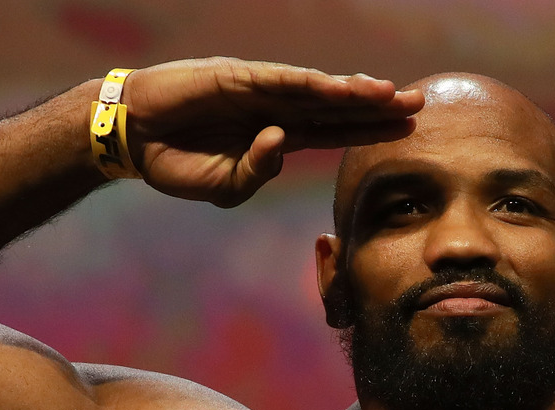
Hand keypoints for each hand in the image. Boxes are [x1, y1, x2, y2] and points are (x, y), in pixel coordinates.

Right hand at [122, 58, 422, 206]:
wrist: (133, 137)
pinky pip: (280, 81)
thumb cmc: (177, 162)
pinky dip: (311, 84)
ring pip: (318, 91)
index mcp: (278, 136)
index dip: (371, 130)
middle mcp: (277, 108)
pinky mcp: (237, 78)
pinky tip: (340, 86)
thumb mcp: (223, 186)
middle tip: (421, 105)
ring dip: (354, 91)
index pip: (336, 132)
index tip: (409, 132)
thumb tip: (280, 143)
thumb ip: (254, 173)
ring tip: (391, 93)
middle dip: (379, 107)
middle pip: (339, 107)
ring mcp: (259, 90)